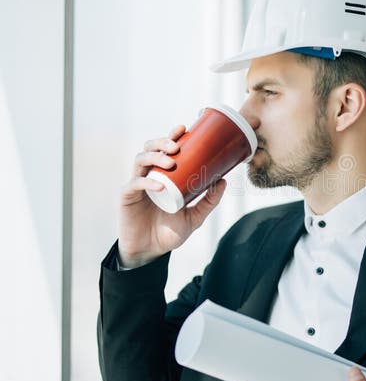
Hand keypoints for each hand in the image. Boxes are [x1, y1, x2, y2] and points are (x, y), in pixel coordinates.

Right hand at [118, 124, 226, 266]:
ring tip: (170, 161)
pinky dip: (147, 181)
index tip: (183, 128)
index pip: (164, 149)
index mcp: (162, 175)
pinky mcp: (127, 198)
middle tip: (177, 145)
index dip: (171, 136)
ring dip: (155, 156)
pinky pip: (134, 184)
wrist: (151, 252)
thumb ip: (208, 200)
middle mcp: (148, 175)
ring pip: (140, 160)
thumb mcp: (194, 217)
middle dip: (162, 141)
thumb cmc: (169, 232)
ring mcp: (136, 185)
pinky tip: (159, 185)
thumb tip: (224, 180)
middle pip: (149, 148)